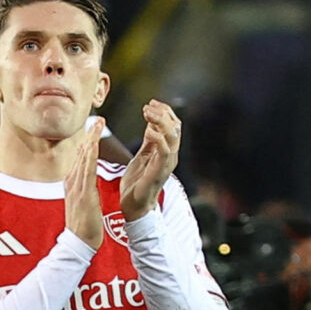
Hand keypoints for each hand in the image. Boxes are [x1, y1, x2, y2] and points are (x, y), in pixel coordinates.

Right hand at [65, 118, 104, 248]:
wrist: (78, 242)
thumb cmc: (83, 225)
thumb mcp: (82, 202)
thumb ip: (82, 188)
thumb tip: (85, 177)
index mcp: (74, 183)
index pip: (81, 158)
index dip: (87, 142)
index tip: (94, 128)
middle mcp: (73, 182)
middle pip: (82, 154)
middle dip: (89, 136)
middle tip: (97, 119)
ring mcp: (77, 186)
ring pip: (84, 158)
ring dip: (90, 140)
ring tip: (97, 125)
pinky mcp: (83, 193)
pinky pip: (86, 171)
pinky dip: (89, 156)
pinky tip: (92, 145)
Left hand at [120, 99, 181, 221]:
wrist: (134, 206)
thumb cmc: (136, 183)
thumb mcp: (142, 156)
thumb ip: (148, 142)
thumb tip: (150, 123)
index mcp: (167, 151)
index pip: (173, 125)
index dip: (164, 112)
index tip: (150, 103)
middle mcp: (171, 156)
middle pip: (176, 127)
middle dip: (163, 113)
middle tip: (148, 106)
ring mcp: (167, 163)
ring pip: (173, 136)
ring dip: (161, 121)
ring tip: (147, 112)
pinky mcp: (159, 170)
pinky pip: (164, 150)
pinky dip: (157, 137)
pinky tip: (147, 129)